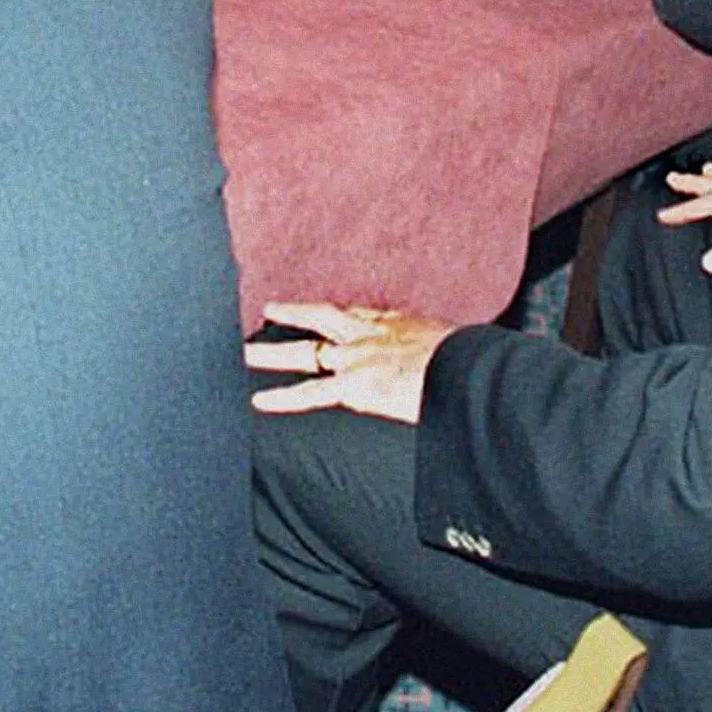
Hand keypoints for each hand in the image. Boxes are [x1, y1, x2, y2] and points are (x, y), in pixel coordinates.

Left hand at [245, 301, 455, 425]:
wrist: (467, 367)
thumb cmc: (468, 359)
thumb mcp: (453, 343)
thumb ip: (439, 348)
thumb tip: (459, 360)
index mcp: (395, 322)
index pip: (357, 314)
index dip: (335, 312)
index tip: (319, 309)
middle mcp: (369, 335)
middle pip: (322, 319)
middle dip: (293, 314)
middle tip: (268, 310)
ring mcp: (358, 358)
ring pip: (305, 353)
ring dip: (271, 354)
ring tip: (243, 354)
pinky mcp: (355, 386)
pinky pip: (310, 393)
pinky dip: (283, 399)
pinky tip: (259, 402)